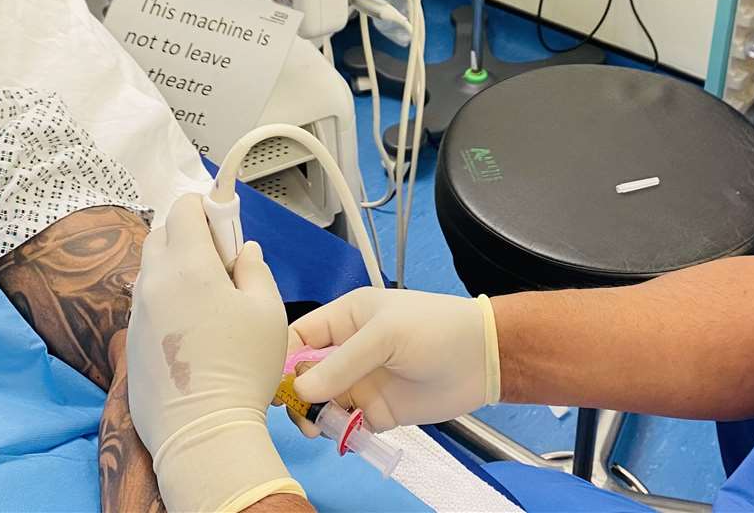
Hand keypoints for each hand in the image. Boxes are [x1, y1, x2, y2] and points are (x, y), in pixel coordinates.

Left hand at [127, 193, 304, 512]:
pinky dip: (165, 297)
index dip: (206, 206)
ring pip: (151, 268)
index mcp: (188, 264)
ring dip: (174, 265)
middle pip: (161, 234)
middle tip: (220, 260)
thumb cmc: (243, 368)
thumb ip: (254, 270)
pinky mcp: (131, 341)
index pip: (183, 208)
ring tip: (207, 297)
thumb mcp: (268, 311)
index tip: (226, 224)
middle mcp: (154, 281)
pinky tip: (190, 327)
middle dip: (187, 232)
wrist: (201, 431)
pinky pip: (146, 301)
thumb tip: (243, 251)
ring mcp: (137, 312)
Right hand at [288, 287, 500, 431]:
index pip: (299, 337)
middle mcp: (348, 351)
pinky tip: (339, 434)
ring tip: (318, 426)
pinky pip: (345, 424)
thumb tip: (300, 390)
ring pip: (320, 403)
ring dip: (312, 416)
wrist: (482, 359)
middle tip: (297, 411)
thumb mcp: (384, 335)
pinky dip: (336, 432)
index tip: (271, 383)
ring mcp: (361, 382)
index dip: (281, 358)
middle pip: (304, 375)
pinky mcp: (376, 410)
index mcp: (345, 319)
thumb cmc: (435, 330)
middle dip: (294, 393)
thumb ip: (341, 363)